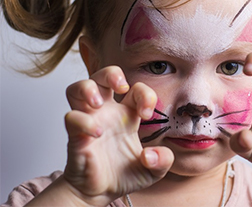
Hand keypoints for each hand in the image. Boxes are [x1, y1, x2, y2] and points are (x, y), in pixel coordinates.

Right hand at [64, 66, 173, 204]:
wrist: (101, 193)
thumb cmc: (124, 176)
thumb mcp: (154, 171)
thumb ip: (163, 161)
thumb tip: (151, 154)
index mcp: (127, 115)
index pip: (135, 89)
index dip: (144, 94)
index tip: (147, 113)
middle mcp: (107, 113)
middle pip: (102, 76)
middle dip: (112, 73)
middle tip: (122, 87)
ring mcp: (89, 121)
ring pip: (77, 89)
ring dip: (88, 88)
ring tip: (98, 102)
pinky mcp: (76, 136)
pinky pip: (71, 117)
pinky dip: (83, 121)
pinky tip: (97, 133)